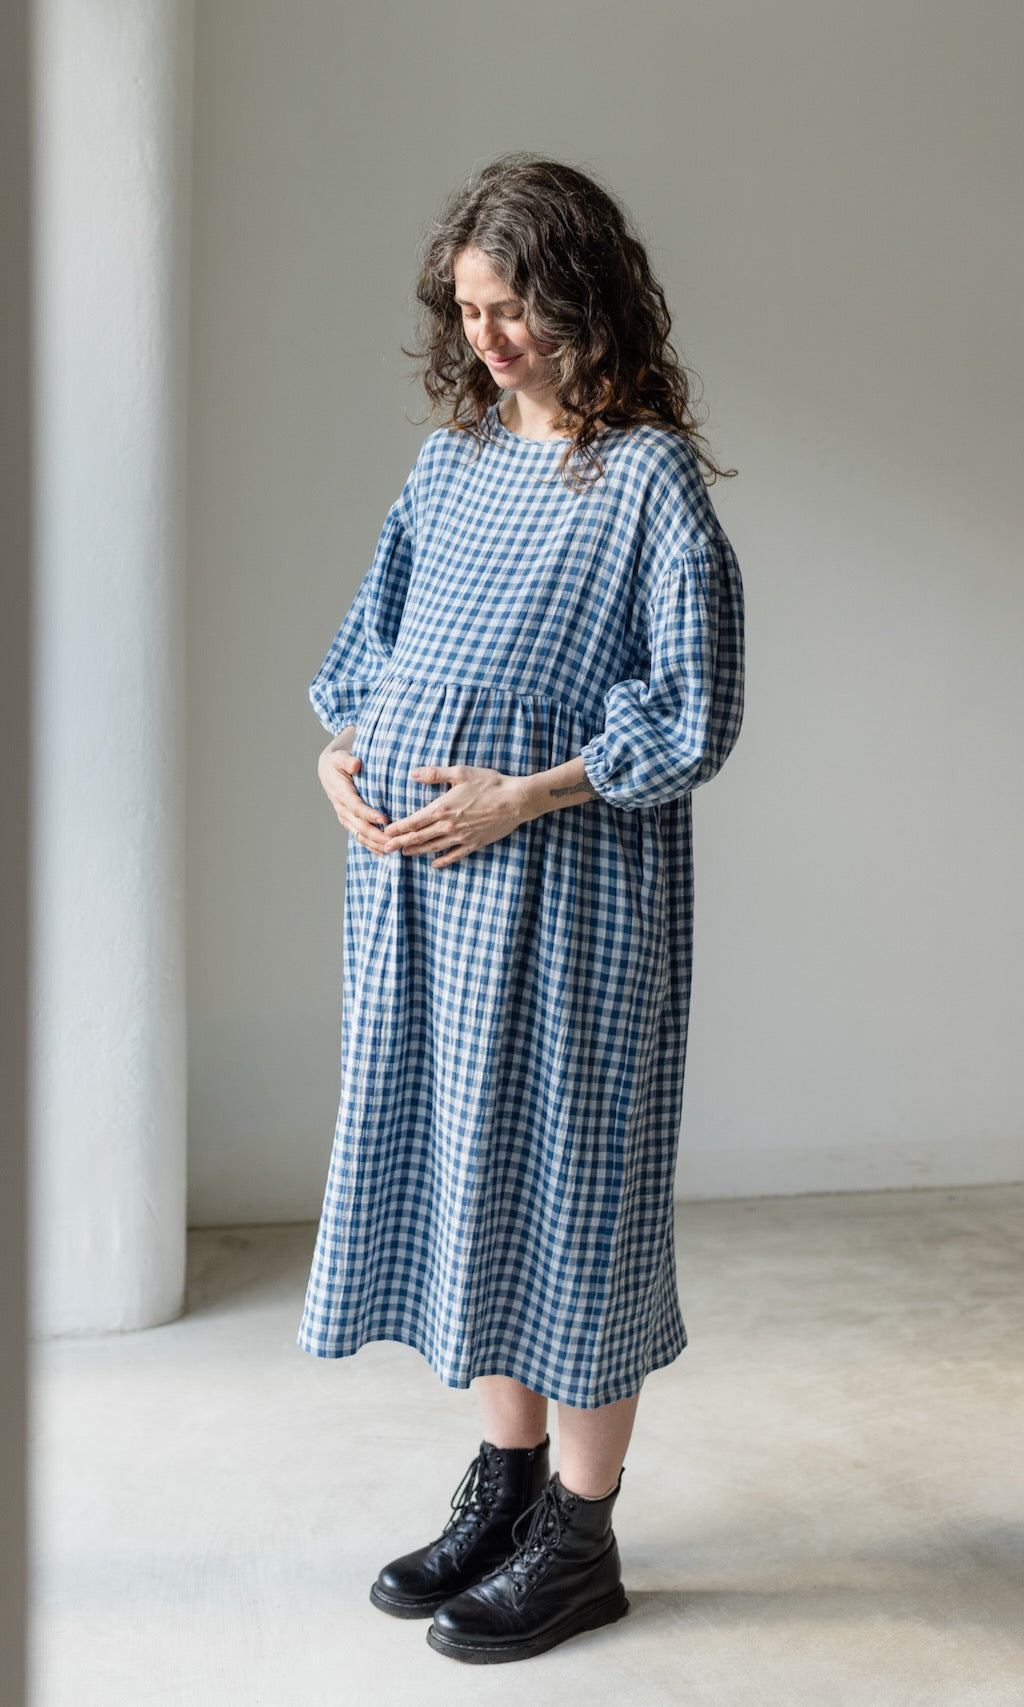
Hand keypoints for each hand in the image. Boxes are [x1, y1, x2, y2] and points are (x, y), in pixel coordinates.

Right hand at [317, 737, 391, 852]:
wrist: (328, 772)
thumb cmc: (337, 763)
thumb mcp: (339, 757)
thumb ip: (347, 760)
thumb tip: (355, 764)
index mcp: (341, 794)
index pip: (356, 807)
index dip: (369, 815)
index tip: (385, 820)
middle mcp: (343, 809)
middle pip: (360, 827)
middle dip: (377, 836)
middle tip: (393, 841)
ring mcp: (346, 818)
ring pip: (361, 835)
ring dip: (376, 844)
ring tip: (392, 849)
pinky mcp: (350, 823)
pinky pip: (360, 837)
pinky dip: (371, 846)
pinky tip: (384, 853)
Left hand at [380, 763, 530, 867]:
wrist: (516, 800)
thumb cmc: (489, 783)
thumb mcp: (461, 773)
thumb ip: (435, 774)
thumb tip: (413, 774)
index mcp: (443, 808)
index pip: (414, 821)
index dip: (398, 828)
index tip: (386, 831)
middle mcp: (449, 826)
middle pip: (419, 837)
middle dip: (400, 843)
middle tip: (385, 848)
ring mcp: (462, 837)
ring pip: (434, 847)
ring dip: (417, 851)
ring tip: (404, 854)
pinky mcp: (474, 843)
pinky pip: (455, 855)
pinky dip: (443, 860)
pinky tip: (434, 864)